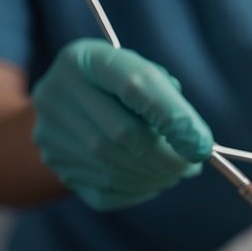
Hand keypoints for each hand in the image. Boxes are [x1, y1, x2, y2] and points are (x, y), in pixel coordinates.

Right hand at [31, 38, 212, 209]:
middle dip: (168, 158)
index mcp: (86, 59)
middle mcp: (57, 92)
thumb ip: (171, 102)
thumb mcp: (144, 76)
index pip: (135, 86)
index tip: (202, 147)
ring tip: (174, 173)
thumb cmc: (119, 89)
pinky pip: (103, 190)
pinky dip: (136, 191)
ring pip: (113, 168)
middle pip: (123, 135)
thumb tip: (197, 145)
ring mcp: (49, 131)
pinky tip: (149, 181)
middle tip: (192, 166)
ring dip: (155, 177)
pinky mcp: (53, 163)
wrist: (69, 104)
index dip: (174, 119)